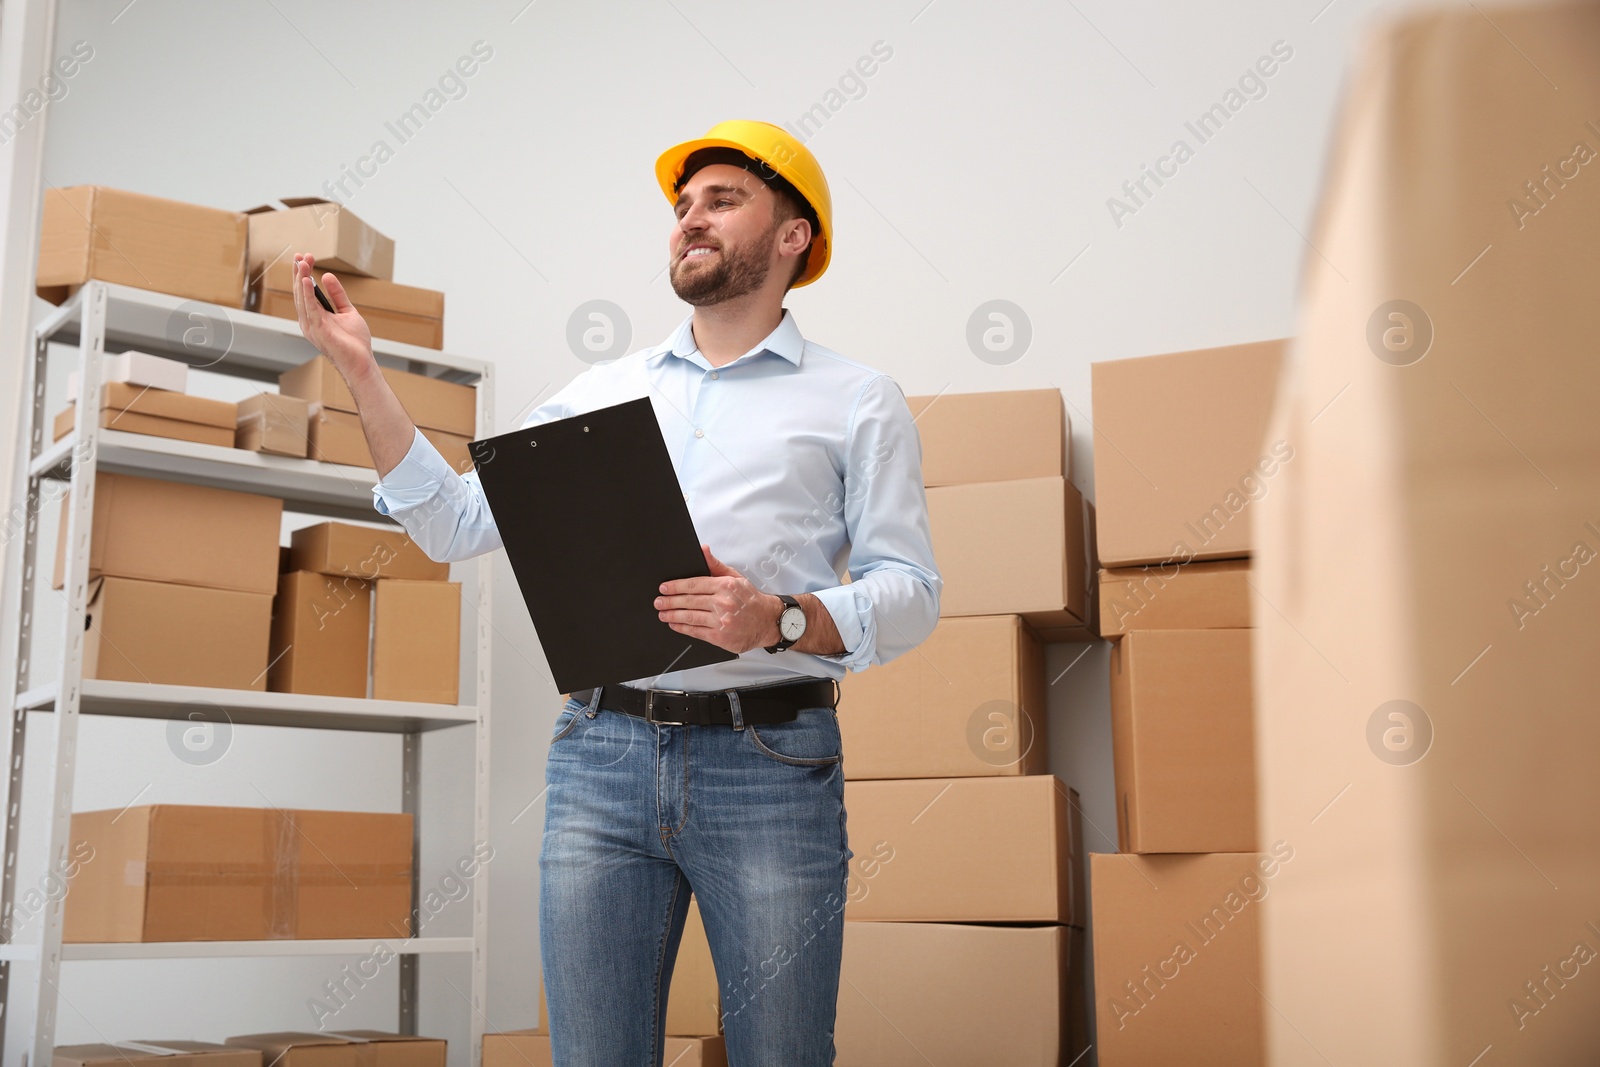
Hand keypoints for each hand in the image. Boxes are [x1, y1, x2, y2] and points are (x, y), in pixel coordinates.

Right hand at [290, 252, 376, 381]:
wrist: (361, 362)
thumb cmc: (355, 342)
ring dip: (301, 278)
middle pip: (300, 292)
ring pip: (302, 298)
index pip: (304, 292)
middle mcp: (309, 321)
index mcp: (314, 317)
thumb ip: (338, 295)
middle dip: (299, 273)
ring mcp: (311, 327)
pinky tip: (305, 280)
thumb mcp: (347, 311)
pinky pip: (310, 309)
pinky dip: (307, 294)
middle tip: (301, 254)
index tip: (304, 257)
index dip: (302, 274)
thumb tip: (328, 276)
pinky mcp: (318, 331)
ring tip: (302, 262)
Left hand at [655, 544, 779, 653]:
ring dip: (672, 615)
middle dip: (669, 601)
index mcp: (725, 586)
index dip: (676, 586)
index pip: (694, 584)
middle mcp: (723, 603)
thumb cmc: (750, 600)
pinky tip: (675, 625)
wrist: (768, 621)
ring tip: (663, 614)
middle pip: (689, 601)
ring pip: (690, 617)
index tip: (664, 588)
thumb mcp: (735, 577)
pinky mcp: (720, 637)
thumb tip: (703, 550)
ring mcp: (721, 621)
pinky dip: (683, 628)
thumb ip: (715, 565)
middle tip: (658, 602)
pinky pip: (696, 632)